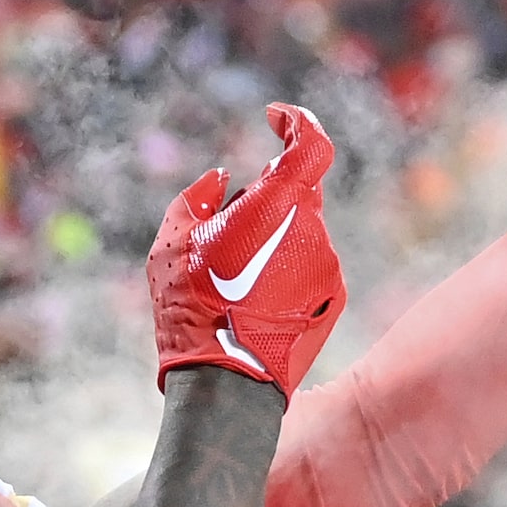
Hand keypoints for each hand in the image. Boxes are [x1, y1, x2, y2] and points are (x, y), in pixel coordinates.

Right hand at [149, 103, 345, 394]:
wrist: (226, 388)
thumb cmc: (191, 312)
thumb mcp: (171, 244)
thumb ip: (197, 199)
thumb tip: (221, 180)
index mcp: (274, 207)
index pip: (310, 144)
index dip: (296, 122)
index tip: (274, 118)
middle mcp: (311, 230)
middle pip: (296, 192)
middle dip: (265, 199)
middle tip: (226, 233)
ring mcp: (328, 265)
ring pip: (301, 231)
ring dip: (271, 239)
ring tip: (233, 282)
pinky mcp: (335, 295)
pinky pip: (310, 264)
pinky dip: (285, 270)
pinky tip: (254, 304)